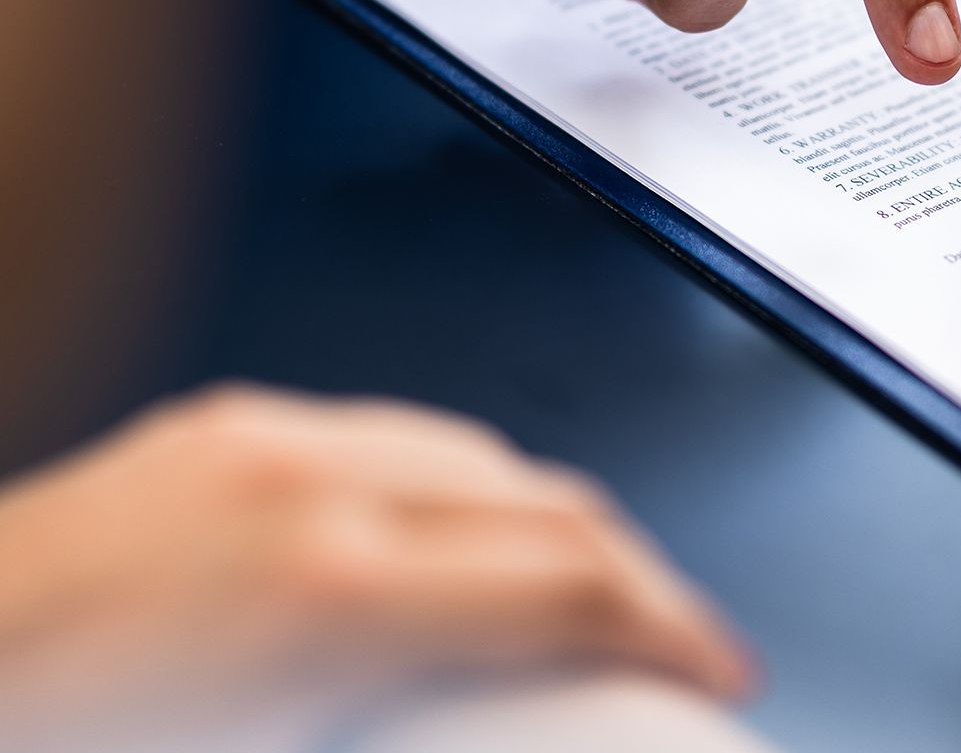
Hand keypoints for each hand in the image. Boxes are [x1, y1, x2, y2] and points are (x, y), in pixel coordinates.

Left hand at [0, 386, 751, 752]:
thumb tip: (512, 708)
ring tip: (576, 597)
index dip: (674, 625)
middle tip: (672, 636)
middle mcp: (312, 485)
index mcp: (331, 590)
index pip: (570, 584)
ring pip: (485, 455)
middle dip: (640, 574)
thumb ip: (426, 709)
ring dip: (555, 525)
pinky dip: (465, 491)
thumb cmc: (63, 729)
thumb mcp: (286, 749)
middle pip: (553, 504)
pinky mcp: (229, 421)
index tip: (714, 661)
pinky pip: (398, 436)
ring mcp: (269, 438)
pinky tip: (459, 543)